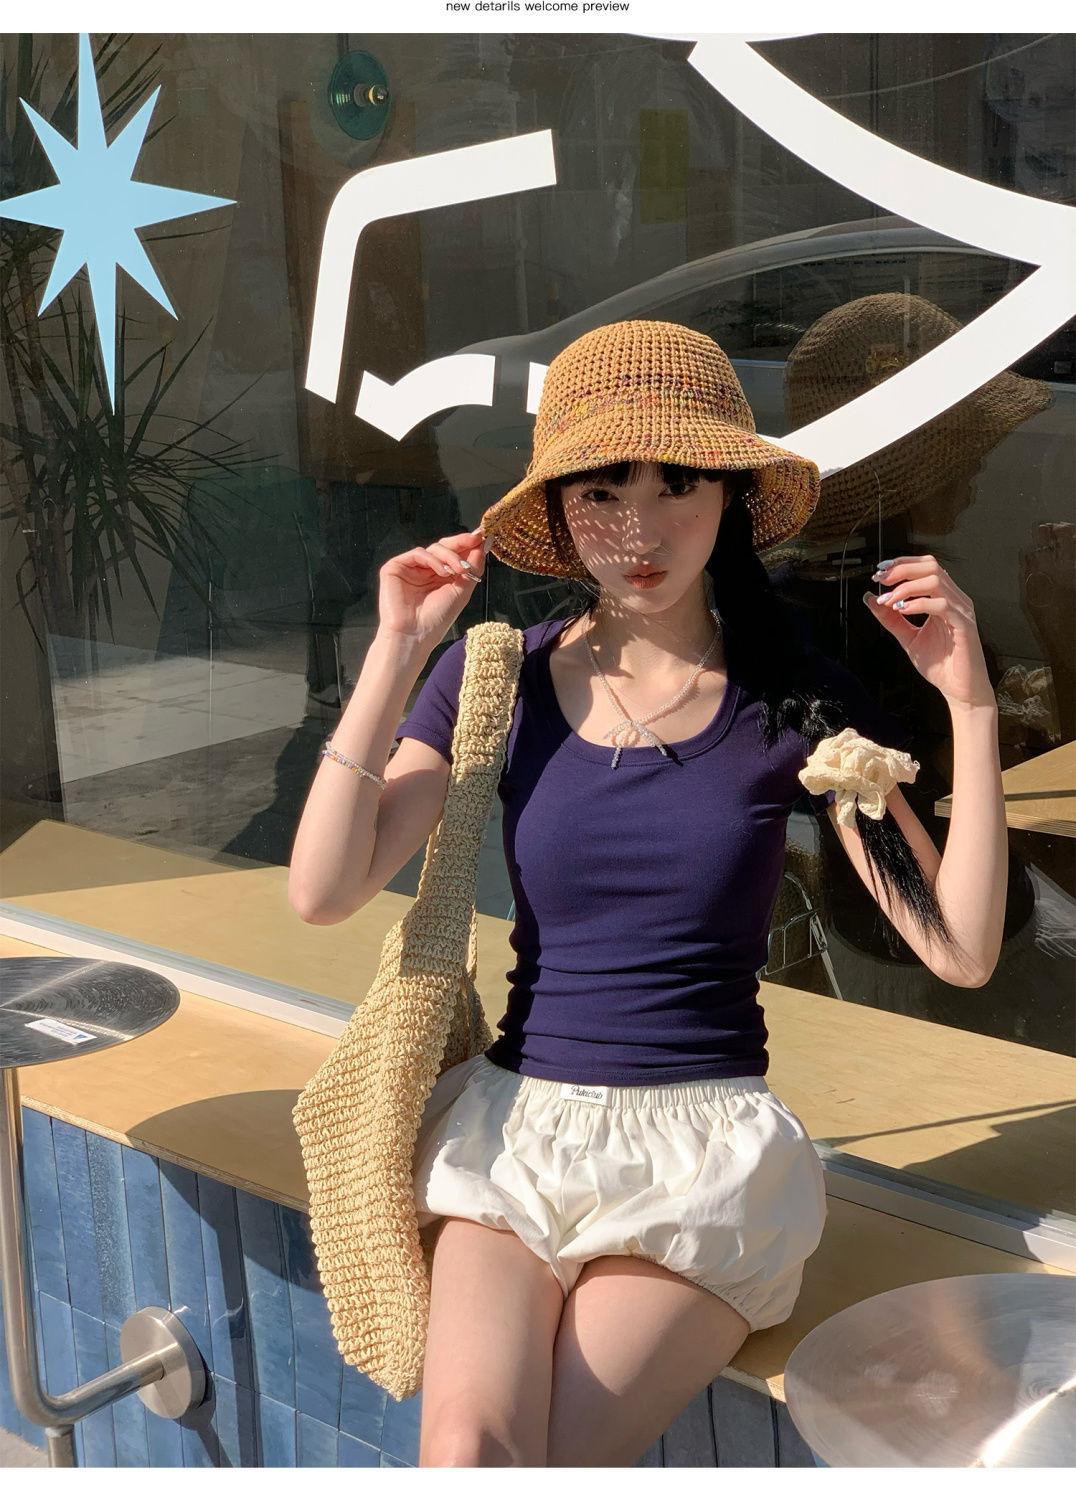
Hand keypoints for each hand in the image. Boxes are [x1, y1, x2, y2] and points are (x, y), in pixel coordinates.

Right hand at [378, 530, 486, 645]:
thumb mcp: (462, 590)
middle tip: (475, 539)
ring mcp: (410, 568)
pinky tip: (442, 572)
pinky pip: (417, 554)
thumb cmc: (437, 619)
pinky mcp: (395, 568)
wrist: (415, 635)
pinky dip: (432, 559)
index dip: (467, 544)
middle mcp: (424, 571)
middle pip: (443, 547)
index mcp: (439, 577)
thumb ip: (473, 566)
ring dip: (450, 556)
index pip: (453, 554)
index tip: (483, 537)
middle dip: (461, 543)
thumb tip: (483, 543)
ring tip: (460, 570)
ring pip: (433, 548)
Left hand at [862, 553, 994, 710]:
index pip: (926, 567)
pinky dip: (918, 604)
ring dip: (906, 587)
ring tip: (889, 601)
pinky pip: (942, 605)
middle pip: (931, 567)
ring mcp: (961, 611)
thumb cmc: (941, 664)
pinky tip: (902, 611)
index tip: (880, 572)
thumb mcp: (908, 637)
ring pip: (936, 581)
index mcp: (944, 598)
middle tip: (881, 580)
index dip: (902, 563)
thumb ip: (890, 618)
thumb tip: (871, 598)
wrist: (960, 690)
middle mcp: (955, 600)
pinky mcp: (964, 626)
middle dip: (902, 569)